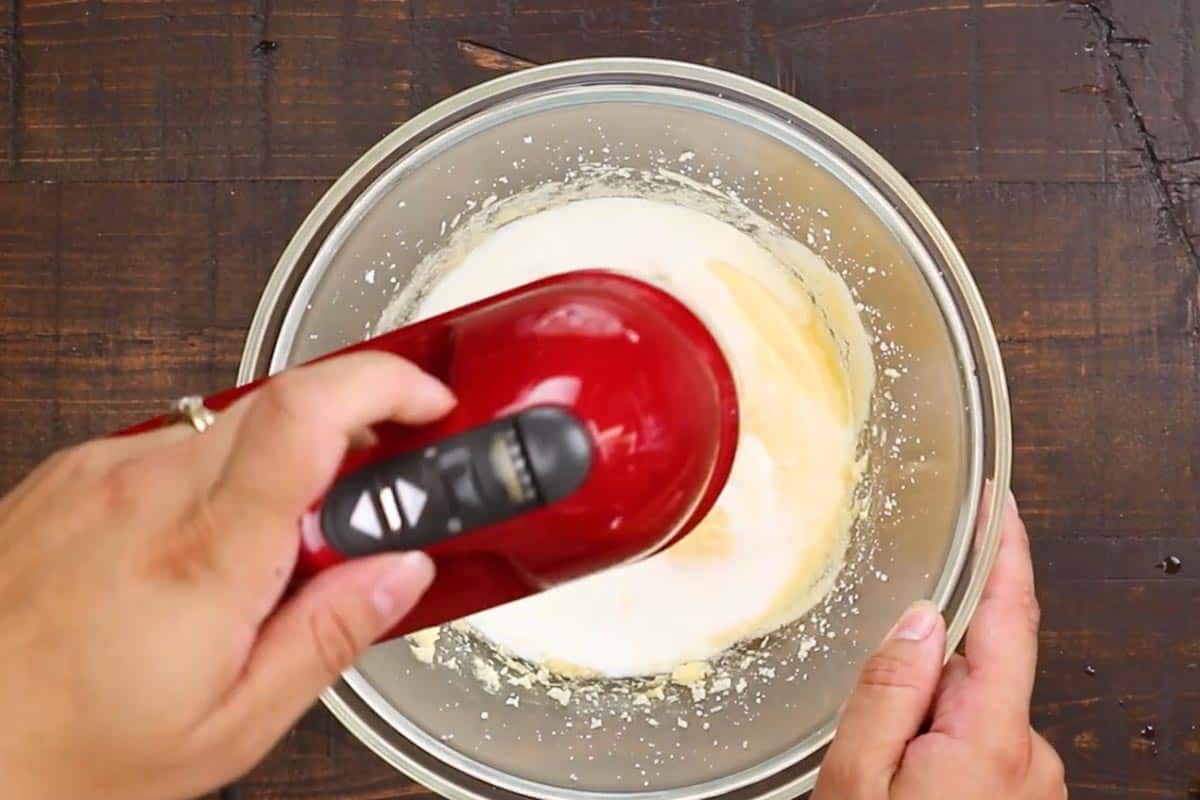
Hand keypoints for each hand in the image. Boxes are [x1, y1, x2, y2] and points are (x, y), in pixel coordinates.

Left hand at [0, 352, 452, 799]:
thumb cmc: (68, 748)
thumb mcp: (230, 725)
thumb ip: (330, 635)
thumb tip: (403, 571)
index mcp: (203, 555)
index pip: (305, 417)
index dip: (384, 386)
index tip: (429, 405)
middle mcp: (148, 489)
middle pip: (284, 399)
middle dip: (352, 425)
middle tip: (368, 498)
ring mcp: (104, 470)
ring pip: (235, 420)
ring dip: (283, 461)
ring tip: (269, 551)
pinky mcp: (75, 468)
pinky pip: (179, 442)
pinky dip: (217, 475)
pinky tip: (199, 547)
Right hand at [813, 493, 1065, 799]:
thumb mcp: (855, 779)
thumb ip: (886, 693)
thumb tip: (917, 620)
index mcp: (991, 740)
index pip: (1009, 620)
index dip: (1006, 552)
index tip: (996, 502)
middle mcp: (1030, 759)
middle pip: (973, 674)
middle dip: (920, 683)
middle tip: (868, 742)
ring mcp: (1034, 785)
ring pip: (970, 716)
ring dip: (925, 729)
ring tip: (883, 784)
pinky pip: (980, 752)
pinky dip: (941, 757)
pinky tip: (908, 791)